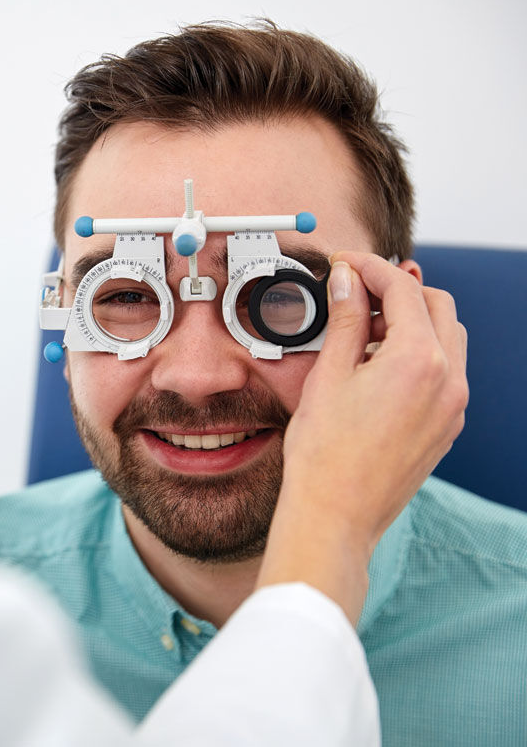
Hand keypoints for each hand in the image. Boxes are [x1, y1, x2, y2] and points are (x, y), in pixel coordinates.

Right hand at [259, 252, 467, 622]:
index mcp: (419, 360)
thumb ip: (344, 320)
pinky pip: (445, 372)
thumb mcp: (328, 375)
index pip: (404, 290)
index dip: (371, 268)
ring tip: (362, 333)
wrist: (335, 515)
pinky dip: (418, 354)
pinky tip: (376, 367)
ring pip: (447, 338)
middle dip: (398, 291)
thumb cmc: (325, 453)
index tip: (345, 264)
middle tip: (354, 293)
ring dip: (411, 322)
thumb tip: (348, 281)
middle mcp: (449, 380)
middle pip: (437, 306)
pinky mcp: (447, 427)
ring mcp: (453, 406)